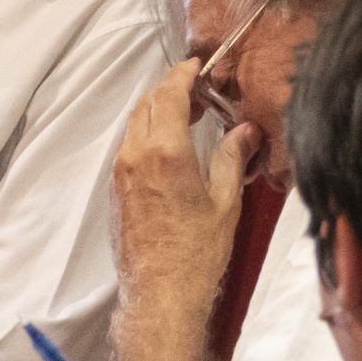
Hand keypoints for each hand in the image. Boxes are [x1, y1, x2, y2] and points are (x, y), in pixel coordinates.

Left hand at [113, 63, 260, 314]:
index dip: (183, 74)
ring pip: (134, 125)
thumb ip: (231, 157)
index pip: (168, 94)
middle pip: (146, 104)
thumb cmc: (196, 252)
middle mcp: (135, 156)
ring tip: (187, 117)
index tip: (197, 66)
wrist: (161, 293)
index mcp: (165, 152)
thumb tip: (245, 131)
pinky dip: (147, 135)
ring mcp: (121, 173)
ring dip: (157, 112)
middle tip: (198, 92)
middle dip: (170, 90)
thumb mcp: (225, 201)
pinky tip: (170, 147)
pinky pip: (129, 148)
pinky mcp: (116, 191)